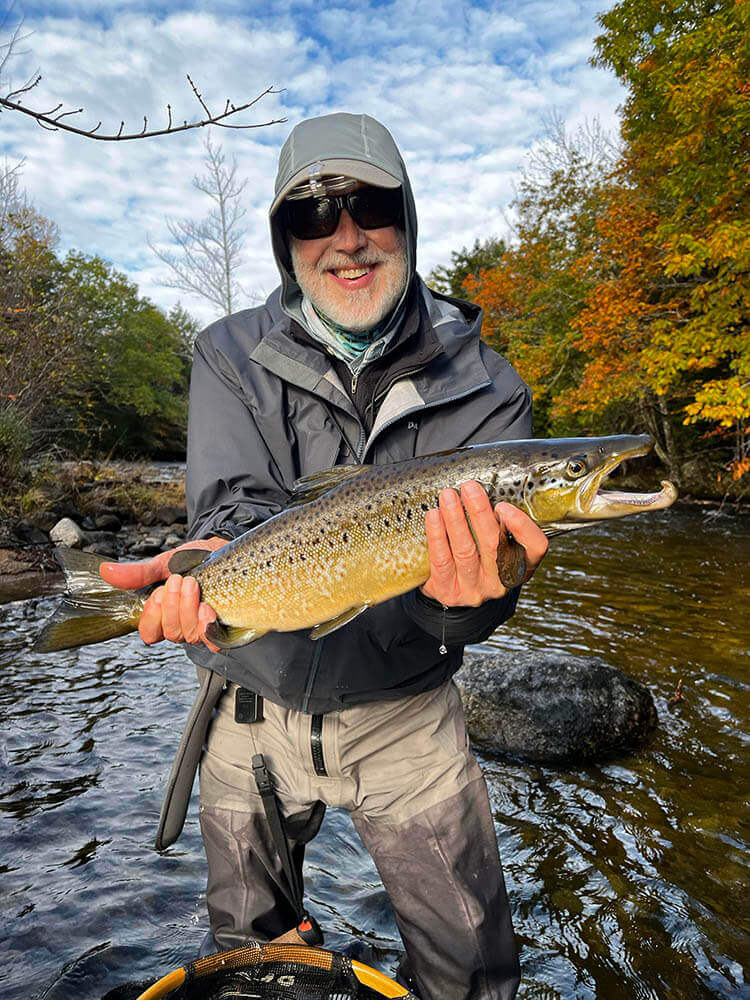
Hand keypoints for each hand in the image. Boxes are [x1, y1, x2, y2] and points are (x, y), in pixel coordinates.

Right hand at [99, 537, 227, 650]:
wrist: (222, 551)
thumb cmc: (194, 560)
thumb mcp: (163, 564)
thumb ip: (138, 573)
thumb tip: (105, 571)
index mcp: (164, 616)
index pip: (149, 633)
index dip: (152, 617)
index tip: (159, 592)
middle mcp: (182, 626)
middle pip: (171, 633)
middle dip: (173, 606)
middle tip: (180, 580)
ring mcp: (203, 628)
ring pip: (190, 635)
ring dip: (188, 609)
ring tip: (192, 584)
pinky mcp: (224, 626)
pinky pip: (213, 640)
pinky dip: (207, 626)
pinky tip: (208, 609)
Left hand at [420, 481, 547, 606]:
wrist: (451, 591)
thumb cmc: (476, 558)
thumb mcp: (494, 543)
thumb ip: (496, 522)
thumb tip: (483, 488)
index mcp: (519, 565)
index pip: (535, 547)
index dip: (522, 527)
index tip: (503, 506)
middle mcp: (499, 581)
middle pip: (494, 545)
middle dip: (480, 513)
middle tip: (469, 488)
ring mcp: (474, 589)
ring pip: (465, 551)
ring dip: (456, 520)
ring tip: (448, 497)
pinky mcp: (449, 592)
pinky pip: (442, 561)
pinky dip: (437, 536)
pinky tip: (433, 516)